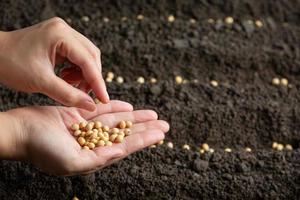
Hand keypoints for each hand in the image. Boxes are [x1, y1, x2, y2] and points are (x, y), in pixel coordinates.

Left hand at [0, 17, 107, 110]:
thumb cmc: (10, 64)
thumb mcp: (41, 82)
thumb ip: (68, 95)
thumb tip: (90, 105)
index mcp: (60, 35)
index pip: (88, 61)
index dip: (97, 82)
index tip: (104, 99)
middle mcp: (64, 30)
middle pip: (91, 56)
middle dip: (91, 78)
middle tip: (86, 95)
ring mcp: (62, 33)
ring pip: (86, 57)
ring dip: (84, 75)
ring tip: (71, 86)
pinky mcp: (60, 39)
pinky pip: (77, 56)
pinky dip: (76, 71)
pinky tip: (66, 79)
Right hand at [5, 101, 168, 174]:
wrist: (20, 131)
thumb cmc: (42, 149)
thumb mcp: (71, 161)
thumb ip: (98, 159)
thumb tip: (120, 153)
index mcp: (93, 156)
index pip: (125, 147)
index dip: (144, 140)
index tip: (161, 133)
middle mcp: (93, 142)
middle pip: (125, 134)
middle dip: (145, 128)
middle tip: (164, 124)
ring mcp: (86, 127)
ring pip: (116, 121)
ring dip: (135, 117)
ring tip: (152, 114)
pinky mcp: (79, 114)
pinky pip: (101, 110)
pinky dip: (115, 107)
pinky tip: (128, 106)